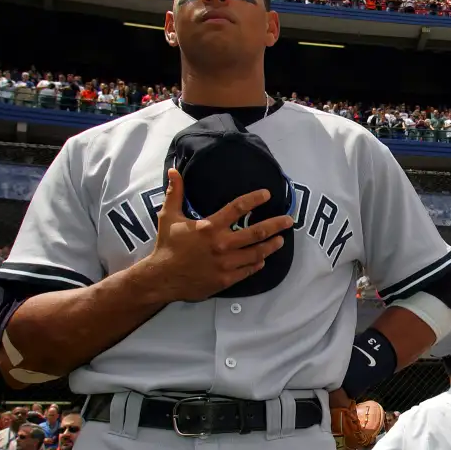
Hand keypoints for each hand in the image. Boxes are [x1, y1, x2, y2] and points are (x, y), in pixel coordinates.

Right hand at [146, 168, 294, 302]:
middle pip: (256, 232)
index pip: (237, 208)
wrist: (161, 278)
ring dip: (271, 245)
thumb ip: (175, 193)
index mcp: (209, 226)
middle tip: (289, 220)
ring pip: (256, 253)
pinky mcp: (226, 279)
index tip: (267, 194)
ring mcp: (225, 263)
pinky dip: (258, 263)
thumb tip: (173, 170)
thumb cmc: (167, 246)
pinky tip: (263, 259)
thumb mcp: (168, 217)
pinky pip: (248, 270)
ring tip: (281, 239)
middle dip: (276, 225)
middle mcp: (221, 244)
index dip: (254, 199)